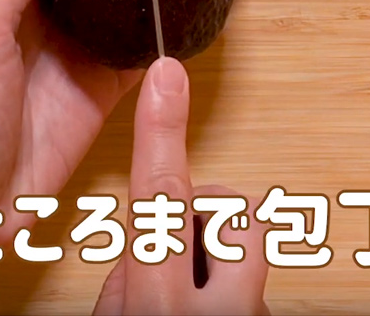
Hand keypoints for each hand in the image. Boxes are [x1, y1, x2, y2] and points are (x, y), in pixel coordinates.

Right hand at [92, 58, 269, 314]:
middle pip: (237, 213)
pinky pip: (246, 291)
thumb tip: (141, 254)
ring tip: (178, 304)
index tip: (166, 76)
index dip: (161, 130)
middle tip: (172, 252)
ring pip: (243, 257)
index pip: (162, 197)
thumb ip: (123, 285)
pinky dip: (219, 295)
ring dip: (211, 264)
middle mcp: (221, 311)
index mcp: (164, 307)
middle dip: (208, 213)